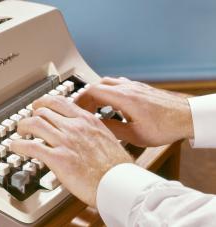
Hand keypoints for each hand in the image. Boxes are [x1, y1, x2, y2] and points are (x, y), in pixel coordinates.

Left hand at [11, 95, 132, 206]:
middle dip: (31, 114)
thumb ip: (90, 131)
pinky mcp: (58, 158)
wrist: (118, 182)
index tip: (39, 105)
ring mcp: (65, 141)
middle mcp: (74, 126)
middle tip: (27, 120)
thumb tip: (83, 132)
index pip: (59, 102)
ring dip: (22, 126)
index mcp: (86, 120)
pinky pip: (31, 146)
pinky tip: (15, 147)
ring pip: (34, 123)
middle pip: (43, 111)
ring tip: (19, 131)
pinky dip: (18, 145)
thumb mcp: (105, 138)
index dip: (44, 102)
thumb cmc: (116, 165)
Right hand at [75, 77, 193, 146]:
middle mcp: (127, 88)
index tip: (73, 108)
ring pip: (107, 83)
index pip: (93, 91)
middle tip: (81, 109)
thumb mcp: (135, 135)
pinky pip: (118, 84)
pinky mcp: (140, 88)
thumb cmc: (166, 126)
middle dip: (86, 97)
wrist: (187, 117)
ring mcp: (134, 86)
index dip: (79, 99)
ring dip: (96, 93)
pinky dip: (108, 91)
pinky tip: (110, 101)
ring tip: (93, 106)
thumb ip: (112, 129)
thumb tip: (95, 126)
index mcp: (124, 98)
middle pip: (97, 85)